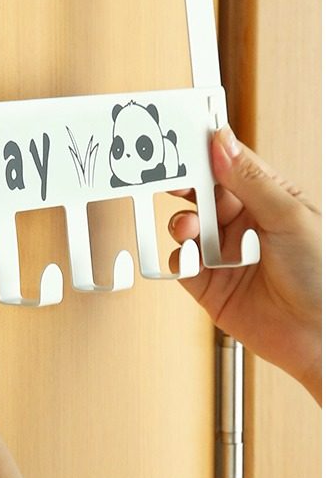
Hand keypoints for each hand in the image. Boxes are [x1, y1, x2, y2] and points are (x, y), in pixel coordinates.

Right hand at [169, 127, 320, 402]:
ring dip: (182, 223)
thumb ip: (249, 179)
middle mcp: (246, 224)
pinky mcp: (211, 286)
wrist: (320, 338)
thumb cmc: (323, 276)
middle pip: (202, 193)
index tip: (181, 139)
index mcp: (269, 198)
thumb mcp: (288, 217)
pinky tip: (192, 258)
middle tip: (168, 179)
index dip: (205, 151)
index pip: (230, 164)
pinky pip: (183, 265)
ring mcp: (227, 254)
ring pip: (188, 226)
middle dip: (183, 185)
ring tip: (190, 229)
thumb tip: (221, 142)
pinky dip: (180, 258)